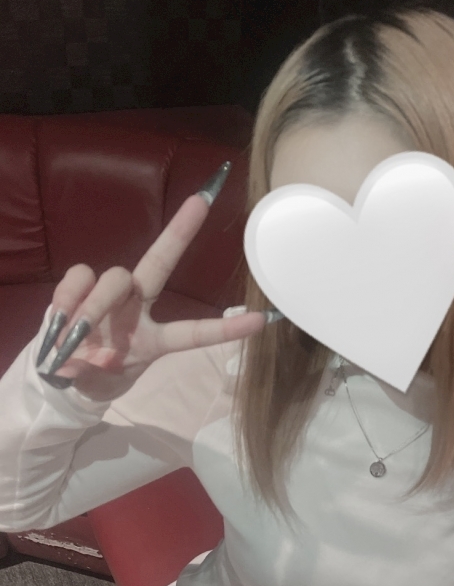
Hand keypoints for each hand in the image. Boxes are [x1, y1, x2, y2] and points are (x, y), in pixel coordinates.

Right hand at [36, 163, 268, 401]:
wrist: (59, 370)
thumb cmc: (94, 375)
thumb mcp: (97, 384)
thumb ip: (90, 375)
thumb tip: (80, 364)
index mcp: (155, 340)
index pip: (194, 333)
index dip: (225, 329)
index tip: (261, 321)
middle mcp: (138, 307)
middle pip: (160, 265)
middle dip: (180, 232)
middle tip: (201, 201)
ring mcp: (111, 295)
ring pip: (114, 277)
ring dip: (95, 305)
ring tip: (78, 332)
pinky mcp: (80, 286)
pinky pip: (79, 277)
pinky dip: (68, 297)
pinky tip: (60, 319)